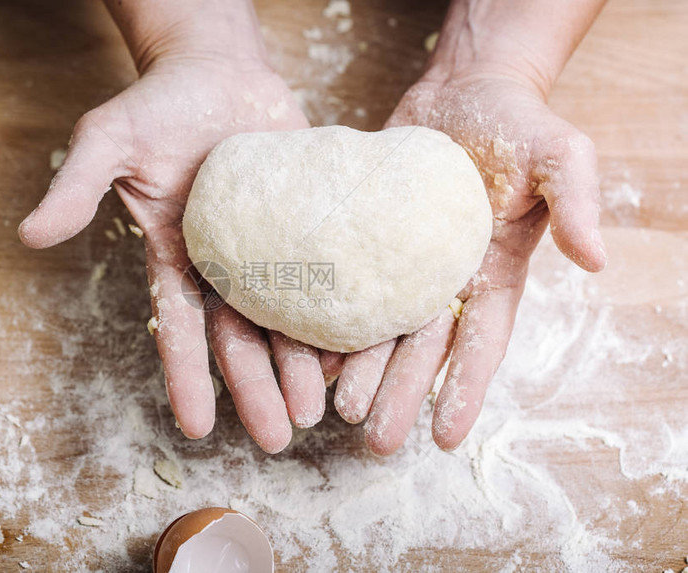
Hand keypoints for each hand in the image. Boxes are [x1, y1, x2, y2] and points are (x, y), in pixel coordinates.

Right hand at [18, 48, 330, 452]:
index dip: (188, 377)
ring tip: (320, 408)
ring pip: (287, 317)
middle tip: (280, 435)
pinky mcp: (308, 225)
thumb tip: (29, 234)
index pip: (180, 326)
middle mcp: (225, 263)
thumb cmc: (158, 103)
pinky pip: (328, 273)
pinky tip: (358, 348)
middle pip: (241, 335)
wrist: (218, 69)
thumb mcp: (107, 140)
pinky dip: (340, 312)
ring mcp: (270, 248)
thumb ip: (76, 187)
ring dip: (302, 365)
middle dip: (257, 386)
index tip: (199, 427)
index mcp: (178, 256)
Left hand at [333, 69, 606, 453]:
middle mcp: (445, 281)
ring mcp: (403, 264)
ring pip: (380, 330)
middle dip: (399, 396)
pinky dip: (330, 321)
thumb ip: (576, 203)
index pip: (480, 344)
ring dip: (360, 372)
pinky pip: (348, 287)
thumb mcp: (561, 154)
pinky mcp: (368, 241)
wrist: (465, 88)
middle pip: (421, 351)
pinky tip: (307, 353)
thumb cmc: (518, 121)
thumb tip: (596, 260)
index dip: (464, 390)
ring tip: (337, 410)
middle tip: (374, 441)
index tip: (446, 438)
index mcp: (493, 274)